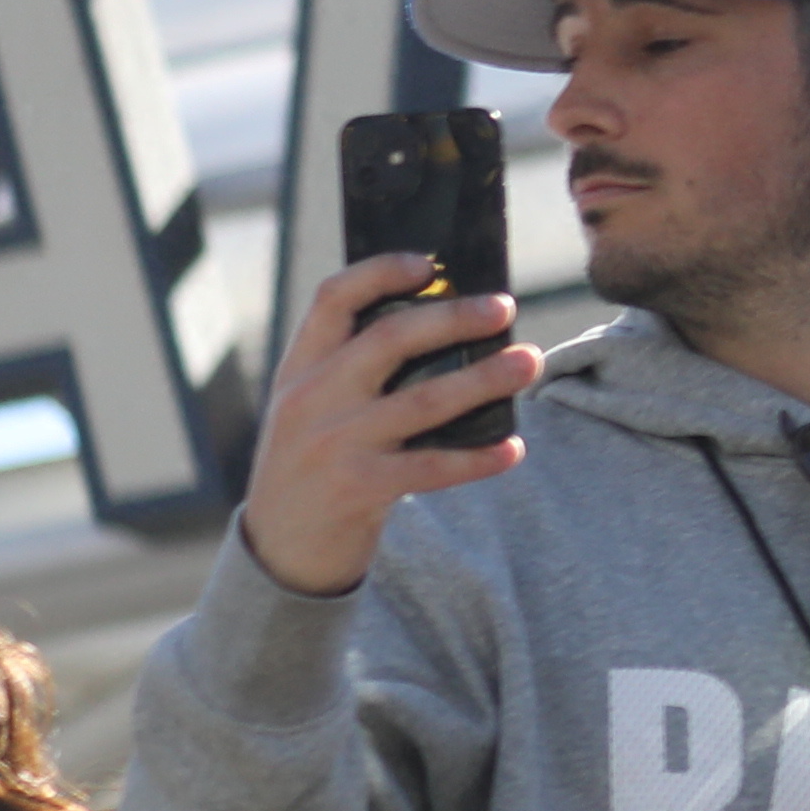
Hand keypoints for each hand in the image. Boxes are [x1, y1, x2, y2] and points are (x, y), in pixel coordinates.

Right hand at [231, 252, 540, 598]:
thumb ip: (355, 371)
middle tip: (505, 308)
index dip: (381, 271)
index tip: (429, 263)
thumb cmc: (316, 464)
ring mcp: (335, 443)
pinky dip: (479, 458)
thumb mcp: (313, 408)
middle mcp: (312, 398)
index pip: (333, 299)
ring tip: (530, 361)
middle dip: (454, 318)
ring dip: (485, 379)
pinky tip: (514, 449)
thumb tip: (450, 327)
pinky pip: (432, 467)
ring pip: (424, 400)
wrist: (279, 547)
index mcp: (300, 368)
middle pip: (390, 339)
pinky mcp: (359, 487)